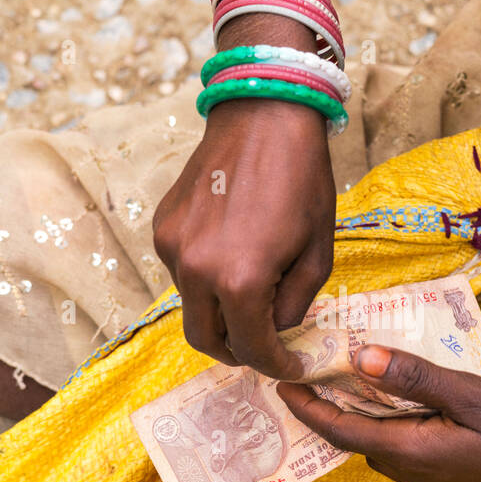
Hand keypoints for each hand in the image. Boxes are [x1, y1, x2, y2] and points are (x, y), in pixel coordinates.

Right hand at [153, 97, 334, 379]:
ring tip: (254, 291)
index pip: (251, 349)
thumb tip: (278, 333)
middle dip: (237, 352)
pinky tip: (233, 254)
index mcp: (239, 281)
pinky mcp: (163, 228)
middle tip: (263, 349)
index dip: (274, 366)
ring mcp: (172, 248)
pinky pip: (183, 272)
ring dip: (221, 311)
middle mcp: (196, 270)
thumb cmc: (302, 179)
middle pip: (206, 339)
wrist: (263, 114)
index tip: (290, 367)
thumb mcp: (317, 252)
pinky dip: (207, 279)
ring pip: (193, 306)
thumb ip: (295, 305)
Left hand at [276, 344, 480, 481]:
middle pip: (356, 437)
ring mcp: (432, 480)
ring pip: (382, 443)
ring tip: (354, 374)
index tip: (280, 380)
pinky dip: (391, 422)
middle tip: (316, 366)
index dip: (306, 407)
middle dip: (331, 405)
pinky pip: (405, 448)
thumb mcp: (472, 396)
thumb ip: (416, 379)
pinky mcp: (450, 478)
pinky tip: (404, 398)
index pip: (340, 430)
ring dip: (363, 413)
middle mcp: (412, 472)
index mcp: (410, 452)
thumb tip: (361, 359)